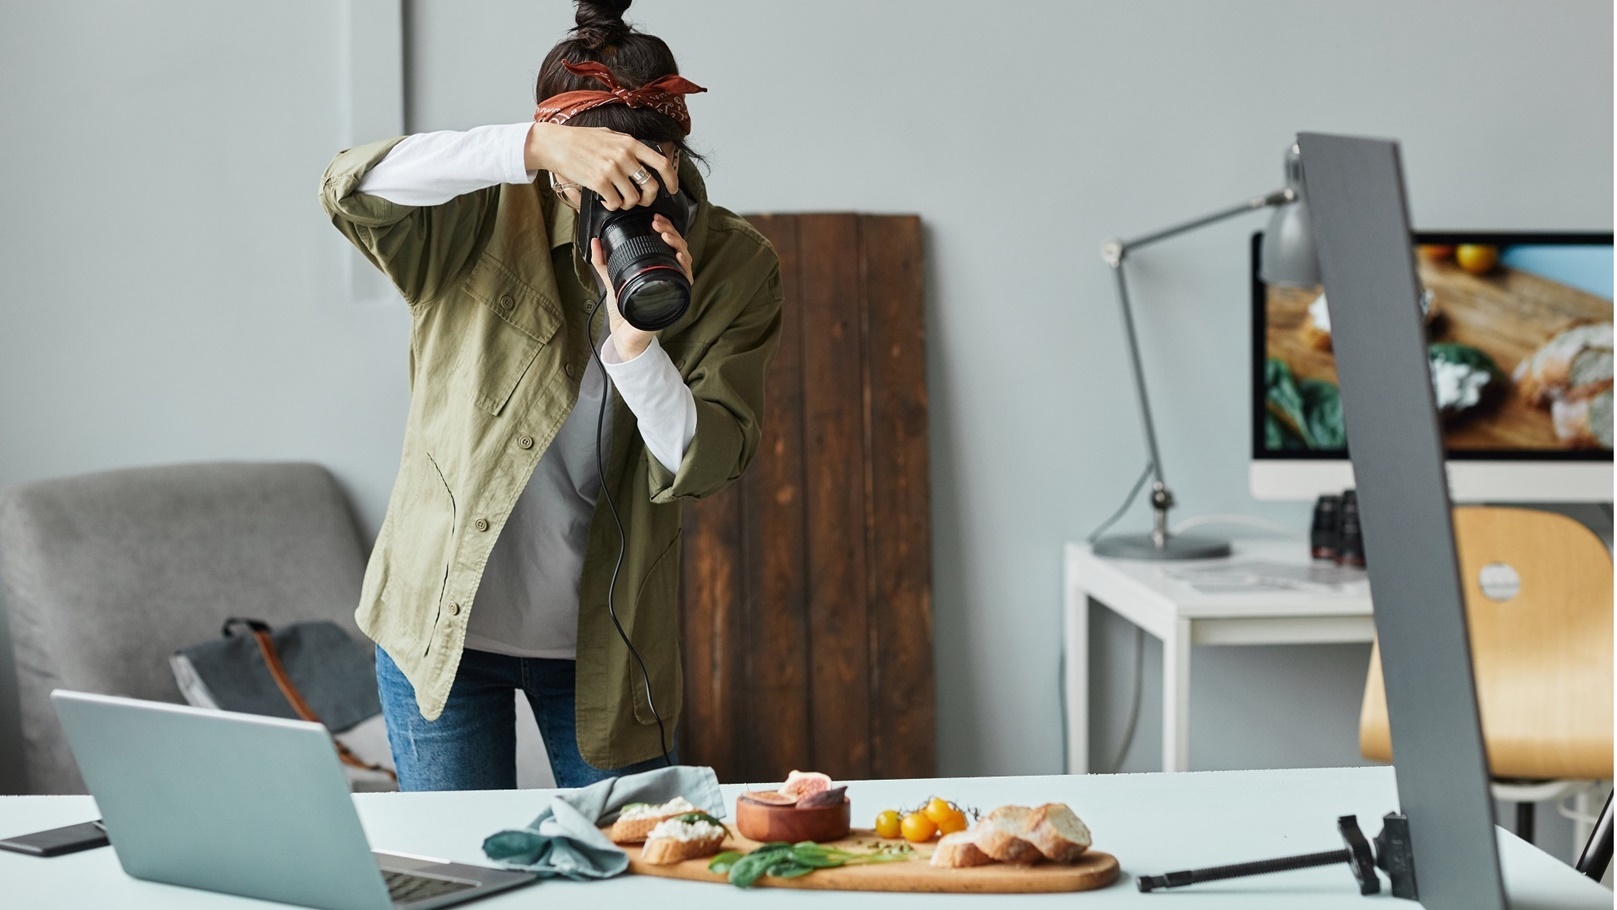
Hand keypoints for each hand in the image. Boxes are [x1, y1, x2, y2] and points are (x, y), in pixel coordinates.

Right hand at [526, 121, 676, 209]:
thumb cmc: (580, 139)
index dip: (672, 179)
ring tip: (617, 199)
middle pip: (651, 186)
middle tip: (641, 201)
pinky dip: (612, 206)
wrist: (555, 143)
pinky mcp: (599, 182)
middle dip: (649, 199)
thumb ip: (627, 146)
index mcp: (630, 143)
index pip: (662, 162)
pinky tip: (605, 201)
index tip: (672, 189)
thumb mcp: (609, 135)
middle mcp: (624, 155)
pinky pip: (615, 203)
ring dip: (627, 204)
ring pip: (633, 198)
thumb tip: (642, 158)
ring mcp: (612, 169)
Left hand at [593, 214, 693, 360]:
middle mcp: (669, 276)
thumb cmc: (623, 310)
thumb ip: (603, 261)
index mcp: (656, 269)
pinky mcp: (676, 298)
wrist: (624, 335)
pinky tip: (678, 255)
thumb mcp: (611, 280)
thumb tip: (595, 242)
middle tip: (658, 224)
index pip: (667, 244)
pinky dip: (684, 266)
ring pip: (685, 260)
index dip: (665, 229)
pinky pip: (686, 279)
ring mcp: (674, 286)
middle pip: (679, 248)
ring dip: (678, 244)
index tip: (654, 220)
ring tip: (665, 235)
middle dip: (671, 232)